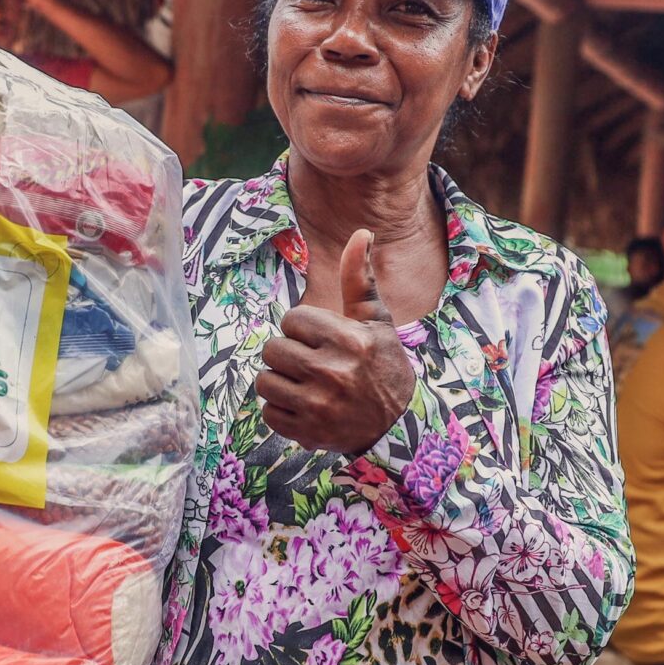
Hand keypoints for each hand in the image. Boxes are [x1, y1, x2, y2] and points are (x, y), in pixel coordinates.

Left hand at [257, 230, 415, 454]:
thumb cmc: (384, 365)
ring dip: (280, 381)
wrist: (398, 426)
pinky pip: (268, 412)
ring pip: (265, 380)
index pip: (292, 319)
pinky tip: (304, 407)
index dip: (303, 328)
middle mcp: (333, 372)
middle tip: (312, 364)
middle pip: (274, 349)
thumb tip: (361, 233)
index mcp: (349, 340)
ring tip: (305, 384)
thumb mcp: (376, 322)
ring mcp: (318, 405)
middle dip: (289, 353)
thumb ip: (359, 279)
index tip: (321, 340)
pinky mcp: (307, 432)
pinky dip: (281, 410)